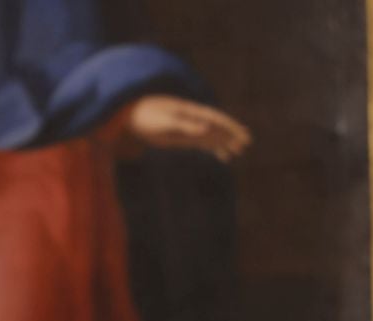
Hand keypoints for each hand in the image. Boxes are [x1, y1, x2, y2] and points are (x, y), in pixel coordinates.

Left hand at [122, 96, 251, 161]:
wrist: (126, 117)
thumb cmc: (144, 117)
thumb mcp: (164, 122)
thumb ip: (186, 126)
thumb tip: (207, 129)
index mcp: (188, 111)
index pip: (214, 117)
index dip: (229, 126)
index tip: (243, 134)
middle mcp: (190, 118)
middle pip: (215, 126)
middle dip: (231, 134)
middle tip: (246, 143)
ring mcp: (186, 127)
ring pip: (210, 135)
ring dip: (224, 142)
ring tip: (238, 151)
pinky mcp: (180, 136)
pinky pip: (202, 142)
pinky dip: (214, 148)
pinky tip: (223, 156)